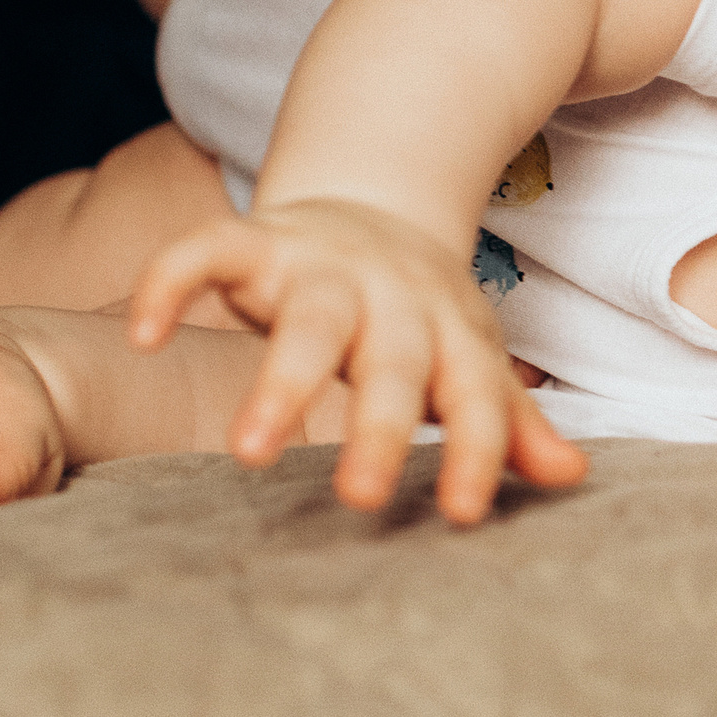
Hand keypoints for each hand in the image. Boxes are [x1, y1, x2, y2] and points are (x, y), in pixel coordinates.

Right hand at [128, 199, 586, 522]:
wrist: (374, 201)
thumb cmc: (422, 313)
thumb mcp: (471, 359)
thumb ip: (511, 422)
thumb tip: (573, 476)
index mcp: (450, 333)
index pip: (476, 398)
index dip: (479, 451)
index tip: (465, 515)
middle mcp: (391, 299)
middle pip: (394, 364)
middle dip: (381, 428)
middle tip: (359, 498)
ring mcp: (322, 266)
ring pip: (308, 321)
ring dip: (281, 382)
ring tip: (249, 453)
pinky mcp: (258, 239)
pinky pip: (208, 250)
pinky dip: (171, 282)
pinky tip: (142, 336)